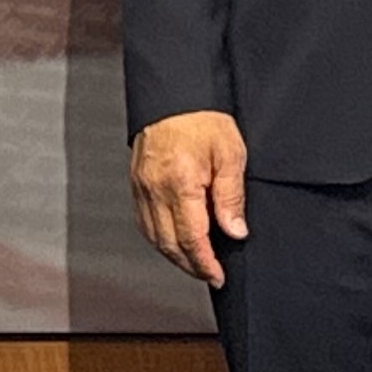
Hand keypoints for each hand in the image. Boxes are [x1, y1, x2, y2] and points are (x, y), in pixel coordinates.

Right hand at [129, 111, 247, 287]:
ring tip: (194, 263)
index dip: (205, 263)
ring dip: (173, 255)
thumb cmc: (203, 119)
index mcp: (180, 183)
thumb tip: (235, 231)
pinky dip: (158, 238)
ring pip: (153, 237)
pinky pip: (143, 222)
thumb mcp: (230, 154)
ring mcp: (142, 188)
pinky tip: (172, 241)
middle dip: (190, 265)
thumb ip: (231, 196)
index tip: (217, 276)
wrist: (174, 95)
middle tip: (209, 275)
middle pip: (169, 244)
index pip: (191, 238)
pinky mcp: (136, 184)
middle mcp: (155, 190)